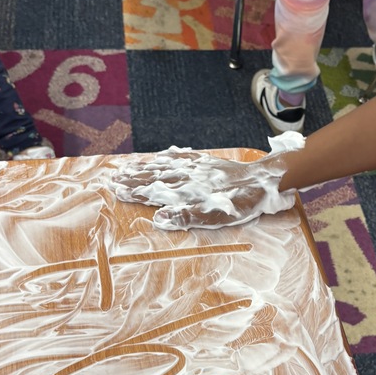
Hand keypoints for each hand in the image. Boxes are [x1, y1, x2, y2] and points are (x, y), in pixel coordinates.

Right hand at [110, 132, 304, 229]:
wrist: (262, 181)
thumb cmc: (239, 203)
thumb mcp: (214, 217)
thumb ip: (186, 217)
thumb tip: (158, 220)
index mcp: (185, 190)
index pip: (153, 191)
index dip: (134, 192)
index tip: (115, 190)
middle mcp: (187, 176)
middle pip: (154, 176)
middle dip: (133, 178)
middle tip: (113, 177)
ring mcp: (197, 167)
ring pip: (165, 165)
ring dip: (146, 166)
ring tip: (129, 166)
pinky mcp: (209, 162)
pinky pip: (184, 157)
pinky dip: (170, 156)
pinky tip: (164, 154)